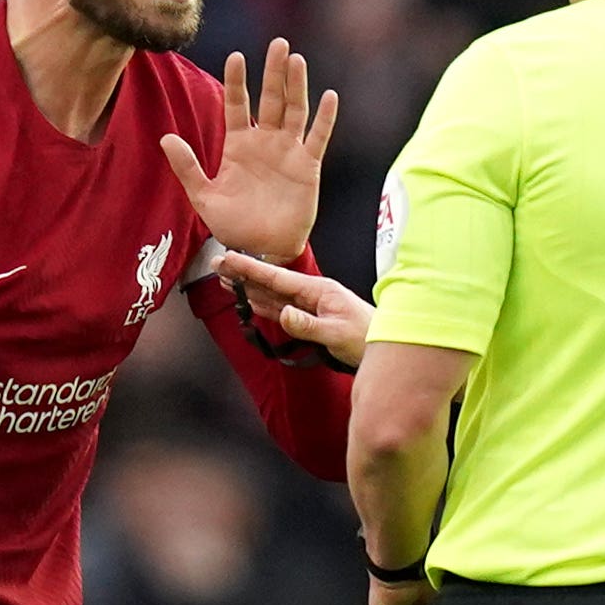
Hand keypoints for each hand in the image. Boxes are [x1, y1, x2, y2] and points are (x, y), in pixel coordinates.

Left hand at [161, 38, 337, 260]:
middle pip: (271, 99)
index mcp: (238, 145)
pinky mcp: (307, 166)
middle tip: (277, 43)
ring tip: (297, 60)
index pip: (237, 105)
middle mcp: (265, 142)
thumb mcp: (204, 197)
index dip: (237, 81)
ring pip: (295, 110)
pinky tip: (329, 96)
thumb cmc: (232, 225)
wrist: (260, 249)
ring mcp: (288, 152)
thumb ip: (187, 167)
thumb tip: (165, 138)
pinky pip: (317, 138)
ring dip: (297, 86)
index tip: (236, 57)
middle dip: (273, 72)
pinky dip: (324, 118)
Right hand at [214, 251, 373, 367]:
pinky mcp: (310, 318)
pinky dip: (263, 304)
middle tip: (217, 264)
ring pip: (273, 295)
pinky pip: (281, 309)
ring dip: (249, 287)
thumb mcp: (338, 333)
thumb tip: (283, 315)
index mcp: (319, 290)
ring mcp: (310, 306)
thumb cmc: (368, 338)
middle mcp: (312, 294)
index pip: (278, 278)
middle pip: (271, 282)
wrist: (387, 345)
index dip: (251, 269)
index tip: (229, 259)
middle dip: (244, 273)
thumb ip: (309, 325)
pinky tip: (250, 300)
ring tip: (226, 280)